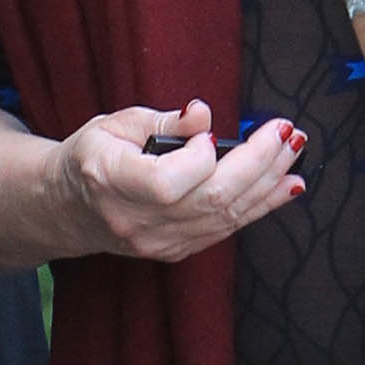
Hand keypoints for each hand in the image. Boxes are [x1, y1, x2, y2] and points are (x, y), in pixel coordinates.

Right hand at [48, 100, 306, 261]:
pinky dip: (260, 205)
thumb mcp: (116, 125)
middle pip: (210, 199)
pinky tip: (285, 184)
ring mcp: (158, 243)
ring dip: (268, 183)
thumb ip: (163, 123)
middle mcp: (135, 221)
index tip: (208, 132)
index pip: (169, 183)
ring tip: (295, 153)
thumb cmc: (92, 157)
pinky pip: (226, 228)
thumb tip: (203, 113)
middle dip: (258, 162)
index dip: (200, 156)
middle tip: (286, 132)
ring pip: (226, 216)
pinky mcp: (177, 251)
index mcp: (111, 182)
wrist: (70, 208)